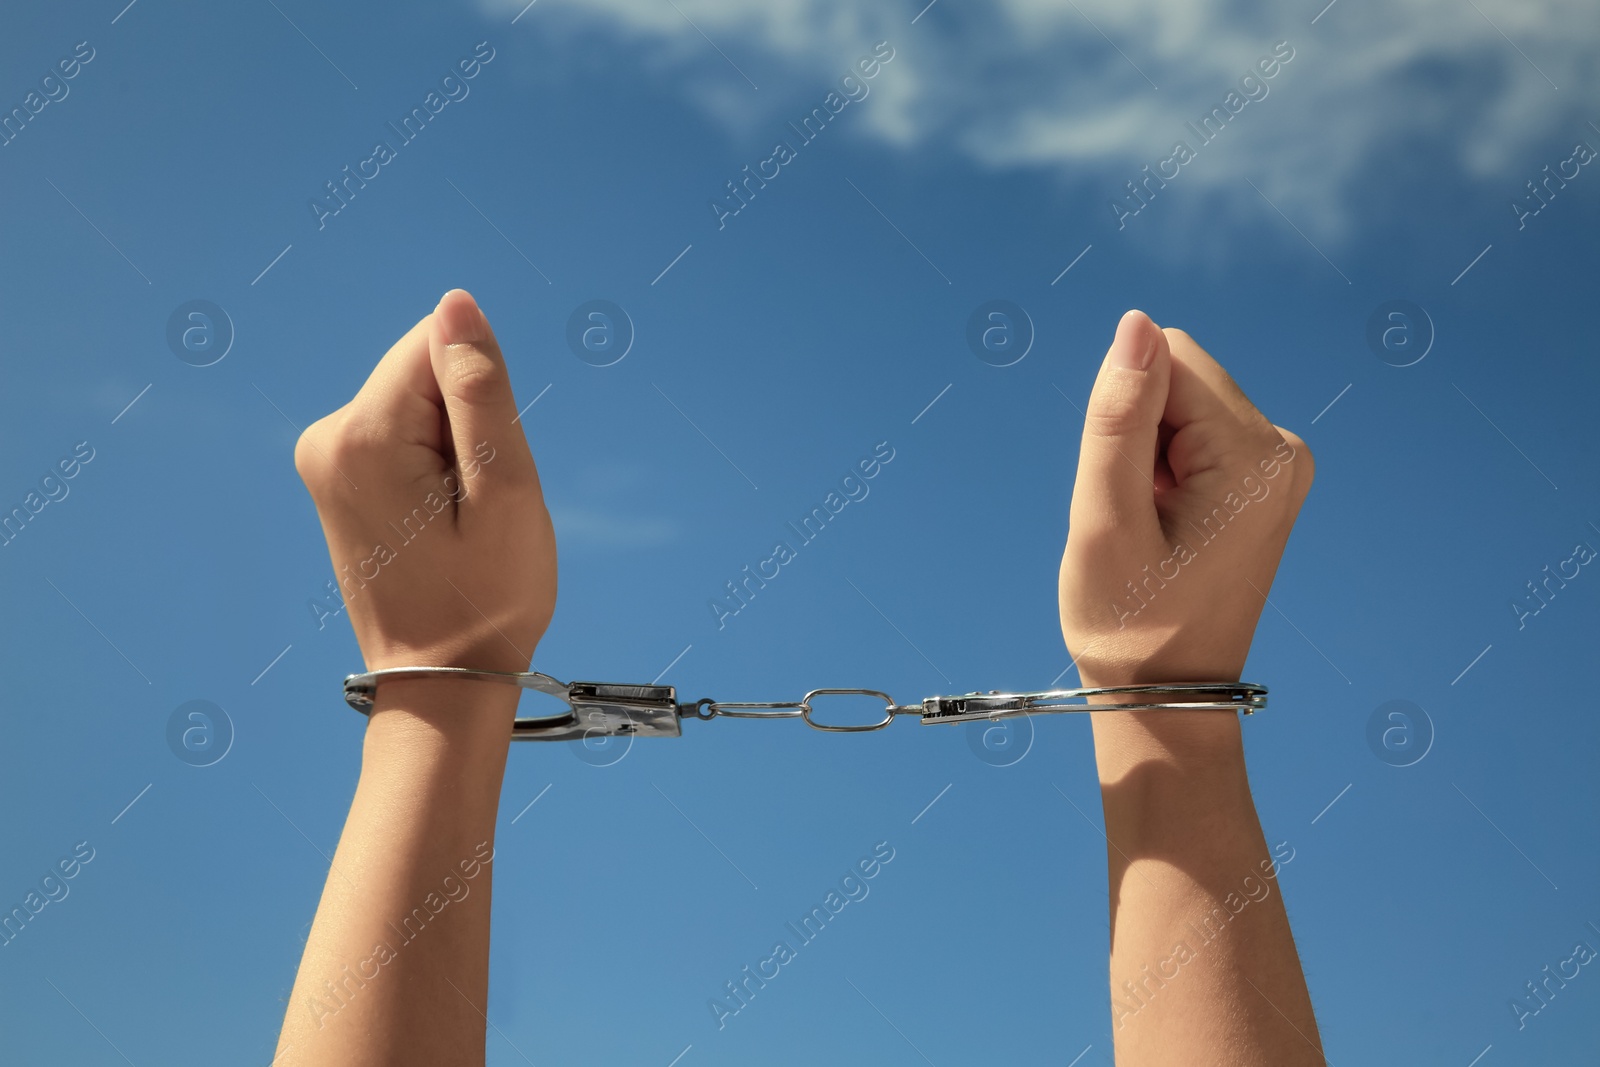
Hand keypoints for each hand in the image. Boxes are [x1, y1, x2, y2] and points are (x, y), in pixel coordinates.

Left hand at [295, 289, 555, 675]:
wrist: (443, 682)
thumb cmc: (486, 597)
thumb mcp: (505, 489)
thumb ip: (481, 388)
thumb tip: (456, 304)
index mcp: (361, 436)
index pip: (437, 344)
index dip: (483, 398)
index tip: (483, 471)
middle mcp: (326, 438)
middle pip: (424, 374)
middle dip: (468, 425)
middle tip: (474, 506)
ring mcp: (324, 460)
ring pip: (419, 406)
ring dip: (455, 451)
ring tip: (458, 522)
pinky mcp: (337, 478)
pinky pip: (404, 437)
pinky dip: (436, 469)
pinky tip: (440, 525)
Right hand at [1058, 310, 1313, 696]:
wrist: (1167, 694)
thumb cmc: (1130, 621)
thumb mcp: (1106, 518)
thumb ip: (1118, 415)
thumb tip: (1136, 321)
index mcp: (1255, 456)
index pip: (1167, 360)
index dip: (1124, 417)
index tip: (1130, 494)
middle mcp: (1284, 450)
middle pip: (1179, 380)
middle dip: (1138, 437)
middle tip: (1138, 517)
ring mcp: (1280, 465)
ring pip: (1181, 408)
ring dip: (1148, 458)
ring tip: (1152, 528)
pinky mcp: (1264, 478)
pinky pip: (1194, 437)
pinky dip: (1163, 473)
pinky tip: (1166, 528)